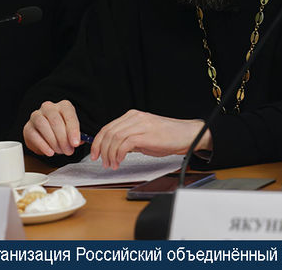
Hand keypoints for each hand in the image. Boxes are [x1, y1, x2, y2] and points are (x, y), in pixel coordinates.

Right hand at [23, 100, 82, 156]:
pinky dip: (43, 145)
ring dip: (53, 141)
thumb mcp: (71, 131)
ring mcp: (36, 116)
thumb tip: (79, 141)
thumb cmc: (61, 131)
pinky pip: (34, 135)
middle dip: (63, 139)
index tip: (75, 143)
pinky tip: (50, 152)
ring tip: (60, 151)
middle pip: (56, 121)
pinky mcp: (28, 127)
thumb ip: (76, 135)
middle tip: (69, 151)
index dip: (73, 130)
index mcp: (64, 106)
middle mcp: (49, 107)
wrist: (44, 135)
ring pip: (43, 126)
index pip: (69, 115)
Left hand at [90, 109, 211, 169]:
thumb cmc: (168, 137)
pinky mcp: (145, 134)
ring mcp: (140, 125)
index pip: (108, 127)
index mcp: (133, 116)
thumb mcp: (145, 135)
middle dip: (101, 149)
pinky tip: (120, 162)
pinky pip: (124, 144)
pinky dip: (118, 154)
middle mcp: (135, 117)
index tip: (95, 154)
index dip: (98, 142)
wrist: (187, 135)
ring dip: (109, 154)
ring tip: (112, 165)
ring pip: (114, 138)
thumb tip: (116, 149)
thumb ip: (130, 139)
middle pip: (108, 132)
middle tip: (101, 162)